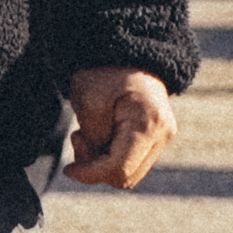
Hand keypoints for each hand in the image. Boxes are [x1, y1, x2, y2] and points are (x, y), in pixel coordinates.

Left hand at [64, 67, 177, 188]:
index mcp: (149, 124)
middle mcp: (163, 134)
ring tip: (88, 136)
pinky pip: (133, 162)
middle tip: (80, 141)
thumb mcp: (89, 101)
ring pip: (130, 173)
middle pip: (126, 177)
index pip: (119, 169)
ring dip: (103, 163)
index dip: (90, 174)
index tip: (68, 168)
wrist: (127, 55)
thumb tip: (97, 164)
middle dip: (97, 169)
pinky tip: (102, 136)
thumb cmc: (106, 74)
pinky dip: (112, 157)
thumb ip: (95, 138)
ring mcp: (164, 136)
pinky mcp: (158, 137)